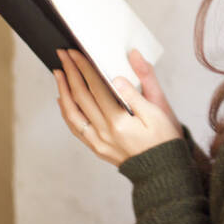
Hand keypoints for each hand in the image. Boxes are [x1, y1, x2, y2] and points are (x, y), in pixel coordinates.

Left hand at [53, 48, 182, 167]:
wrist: (163, 170)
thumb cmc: (164, 138)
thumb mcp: (157, 111)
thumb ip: (137, 91)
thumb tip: (118, 75)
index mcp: (119, 122)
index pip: (96, 88)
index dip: (84, 68)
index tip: (76, 53)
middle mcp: (104, 133)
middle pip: (80, 98)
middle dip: (70, 73)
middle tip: (63, 55)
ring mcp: (98, 142)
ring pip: (72, 114)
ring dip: (63, 91)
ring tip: (59, 73)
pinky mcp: (98, 148)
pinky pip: (76, 128)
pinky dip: (67, 112)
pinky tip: (64, 100)